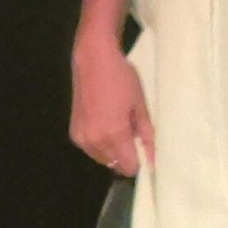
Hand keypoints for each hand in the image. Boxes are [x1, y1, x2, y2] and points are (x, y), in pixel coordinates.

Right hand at [70, 29, 154, 177]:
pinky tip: (104, 125)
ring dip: (112, 151)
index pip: (129, 167)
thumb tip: (153, 161)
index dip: (139, 161)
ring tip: (117, 126)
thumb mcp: (140, 106)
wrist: (93, 60)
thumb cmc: (122, 79)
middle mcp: (95, 141)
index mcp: (114, 135)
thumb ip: (147, 137)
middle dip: (126, 156)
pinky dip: (100, 145)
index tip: (143, 148)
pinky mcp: (74, 133)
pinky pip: (91, 150)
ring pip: (103, 159)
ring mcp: (82, 138)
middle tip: (131, 132)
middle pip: (115, 165)